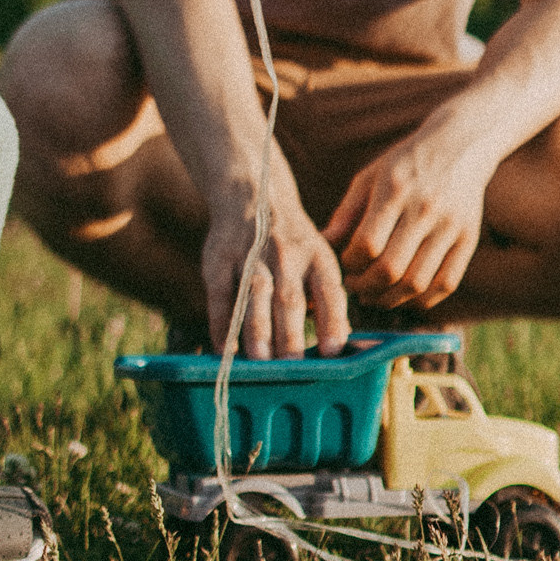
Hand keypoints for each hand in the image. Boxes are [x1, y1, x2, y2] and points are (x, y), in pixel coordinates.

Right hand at [201, 184, 350, 359]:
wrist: (253, 194)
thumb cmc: (294, 244)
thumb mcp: (319, 260)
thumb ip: (328, 301)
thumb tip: (340, 343)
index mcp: (318, 258)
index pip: (329, 292)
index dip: (331, 321)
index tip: (332, 351)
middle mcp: (287, 256)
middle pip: (289, 299)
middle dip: (290, 333)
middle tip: (291, 366)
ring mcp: (251, 256)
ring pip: (255, 296)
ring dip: (257, 329)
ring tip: (259, 361)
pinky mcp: (219, 259)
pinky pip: (219, 295)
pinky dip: (222, 323)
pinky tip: (224, 350)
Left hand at [323, 120, 491, 314]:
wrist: (460, 146)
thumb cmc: (405, 163)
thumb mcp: (370, 176)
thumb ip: (346, 212)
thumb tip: (322, 244)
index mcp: (396, 190)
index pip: (367, 244)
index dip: (349, 264)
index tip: (344, 265)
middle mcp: (425, 209)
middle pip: (391, 269)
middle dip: (365, 287)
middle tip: (355, 287)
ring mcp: (450, 226)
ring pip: (417, 283)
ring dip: (390, 299)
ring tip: (375, 295)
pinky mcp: (468, 239)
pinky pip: (445, 284)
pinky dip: (422, 300)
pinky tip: (404, 295)